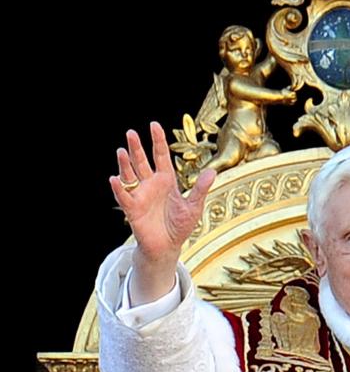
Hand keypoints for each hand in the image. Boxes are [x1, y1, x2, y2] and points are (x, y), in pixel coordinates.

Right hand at [109, 122, 215, 303]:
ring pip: (130, 175)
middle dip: (137, 147)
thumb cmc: (179, 226)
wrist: (168, 246)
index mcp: (166, 181)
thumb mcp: (194, 205)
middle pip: (142, 161)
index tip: (153, 124)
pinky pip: (124, 196)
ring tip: (122, 150)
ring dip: (125, 163)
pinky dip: (119, 188)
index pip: (160, 156)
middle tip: (131, 132)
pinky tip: (114, 178)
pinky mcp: (133, 209)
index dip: (157, 141)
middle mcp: (151, 185)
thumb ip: (201, 188)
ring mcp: (141, 195)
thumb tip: (212, 171)